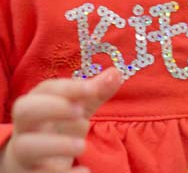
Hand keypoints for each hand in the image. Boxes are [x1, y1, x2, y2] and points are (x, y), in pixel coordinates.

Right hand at [0, 67, 121, 172]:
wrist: (36, 163)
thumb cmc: (60, 127)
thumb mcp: (78, 109)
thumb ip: (96, 92)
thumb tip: (116, 73)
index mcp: (36, 102)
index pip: (47, 88)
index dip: (69, 87)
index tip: (93, 89)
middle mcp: (26, 126)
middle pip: (24, 110)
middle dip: (52, 107)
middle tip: (80, 113)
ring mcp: (24, 152)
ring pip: (27, 146)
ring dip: (57, 144)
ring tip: (82, 145)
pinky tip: (84, 171)